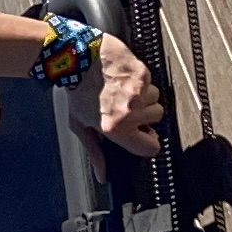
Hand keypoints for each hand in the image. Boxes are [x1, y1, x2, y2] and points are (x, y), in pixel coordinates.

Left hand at [74, 34, 164, 153]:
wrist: (75, 58)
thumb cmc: (76, 90)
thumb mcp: (80, 125)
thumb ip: (95, 151)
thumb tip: (102, 174)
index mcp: (116, 128)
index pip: (151, 147)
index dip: (148, 141)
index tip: (142, 134)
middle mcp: (129, 112)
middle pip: (156, 119)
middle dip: (143, 113)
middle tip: (123, 105)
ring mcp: (138, 92)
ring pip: (155, 98)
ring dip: (143, 95)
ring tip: (122, 89)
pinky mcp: (142, 73)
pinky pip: (151, 81)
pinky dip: (140, 79)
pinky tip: (123, 77)